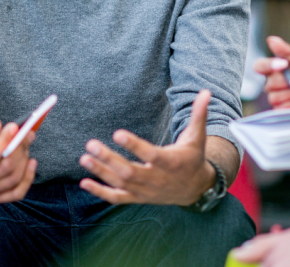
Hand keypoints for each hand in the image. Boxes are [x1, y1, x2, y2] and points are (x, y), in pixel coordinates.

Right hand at [0, 116, 36, 203]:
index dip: (4, 141)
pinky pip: (18, 193)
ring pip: (13, 178)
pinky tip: (32, 162)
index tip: (14, 127)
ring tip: (26, 145)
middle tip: (27, 134)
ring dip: (23, 160)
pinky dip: (28, 177)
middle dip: (19, 149)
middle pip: (5, 167)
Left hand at [78, 89, 216, 205]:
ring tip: (84, 157)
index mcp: (171, 162)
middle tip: (91, 144)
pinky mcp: (139, 198)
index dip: (134, 145)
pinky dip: (101, 192)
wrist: (195, 188)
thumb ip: (199, 114)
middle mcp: (157, 179)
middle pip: (130, 171)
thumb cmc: (193, 157)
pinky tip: (85, 182)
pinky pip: (118, 198)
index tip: (117, 133)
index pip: (151, 155)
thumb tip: (206, 92)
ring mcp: (147, 191)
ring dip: (101, 172)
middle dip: (109, 158)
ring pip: (121, 184)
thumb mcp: (198, 136)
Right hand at [254, 36, 289, 107]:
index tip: (284, 64)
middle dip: (289, 81)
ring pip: (274, 96)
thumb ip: (287, 51)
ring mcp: (277, 97)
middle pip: (269, 83)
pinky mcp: (282, 110)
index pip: (260, 66)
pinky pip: (280, 107)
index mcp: (275, 69)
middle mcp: (273, 83)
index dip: (268, 65)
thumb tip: (271, 40)